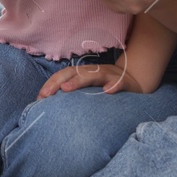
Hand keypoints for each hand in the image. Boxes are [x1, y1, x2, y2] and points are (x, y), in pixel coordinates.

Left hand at [37, 60, 152, 97]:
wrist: (137, 82)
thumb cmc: (107, 88)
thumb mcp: (90, 90)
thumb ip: (75, 94)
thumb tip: (52, 105)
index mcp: (84, 73)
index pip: (64, 74)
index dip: (51, 83)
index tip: (40, 97)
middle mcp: (95, 71)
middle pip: (74, 72)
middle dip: (58, 81)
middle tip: (46, 94)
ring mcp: (110, 75)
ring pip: (94, 74)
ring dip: (79, 81)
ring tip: (66, 89)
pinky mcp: (126, 82)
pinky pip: (120, 82)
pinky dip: (114, 85)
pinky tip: (108, 91)